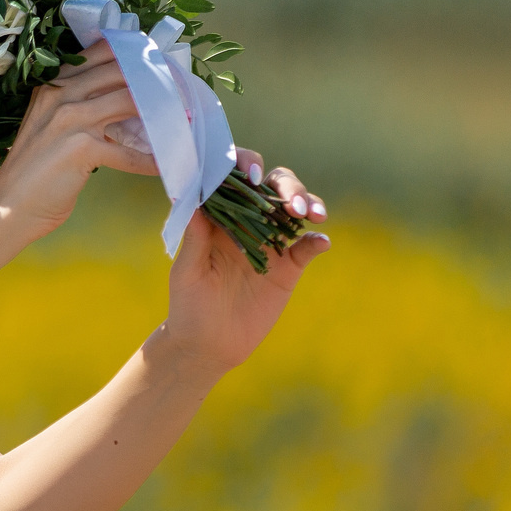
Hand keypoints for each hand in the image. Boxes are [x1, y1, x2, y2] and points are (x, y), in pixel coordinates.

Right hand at [0, 43, 161, 236]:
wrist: (8, 207)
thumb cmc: (32, 170)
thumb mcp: (50, 124)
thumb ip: (78, 106)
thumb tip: (124, 101)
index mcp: (53, 83)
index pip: (100, 53)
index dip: (133, 53)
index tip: (157, 60)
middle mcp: (61, 93)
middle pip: (120, 72)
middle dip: (154, 78)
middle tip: (180, 87)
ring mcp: (70, 119)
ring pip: (128, 103)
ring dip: (160, 112)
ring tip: (181, 118)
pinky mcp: (82, 148)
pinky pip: (128, 152)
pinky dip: (150, 160)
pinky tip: (167, 165)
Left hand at [158, 151, 330, 377]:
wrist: (208, 344)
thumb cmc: (189, 304)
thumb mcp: (188, 270)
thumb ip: (195, 237)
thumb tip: (194, 200)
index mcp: (221, 216)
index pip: (237, 179)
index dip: (247, 166)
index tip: (252, 175)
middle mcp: (248, 223)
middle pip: (274, 187)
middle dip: (288, 186)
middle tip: (292, 204)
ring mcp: (271, 243)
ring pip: (295, 211)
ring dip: (307, 204)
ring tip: (311, 215)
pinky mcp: (288, 268)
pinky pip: (307, 248)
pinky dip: (317, 242)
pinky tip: (321, 242)